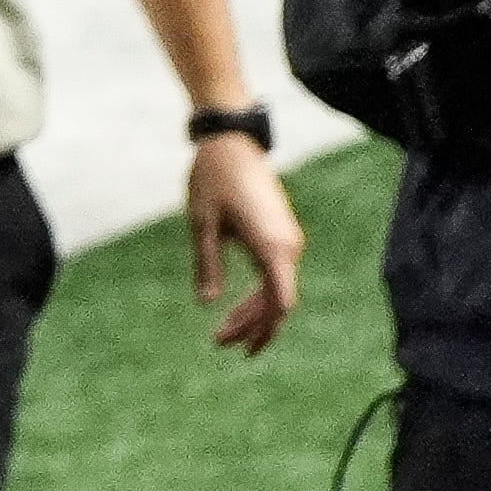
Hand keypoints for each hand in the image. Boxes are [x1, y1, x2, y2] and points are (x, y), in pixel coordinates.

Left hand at [189, 131, 304, 356]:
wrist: (232, 143)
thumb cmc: (213, 179)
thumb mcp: (203, 223)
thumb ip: (207, 264)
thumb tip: (208, 302)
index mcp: (272, 245)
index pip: (280, 300)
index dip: (262, 327)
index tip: (241, 347)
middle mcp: (288, 246)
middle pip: (277, 302)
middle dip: (252, 326)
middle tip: (220, 343)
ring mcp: (287, 240)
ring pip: (278, 291)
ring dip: (254, 314)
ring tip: (225, 334)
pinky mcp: (281, 235)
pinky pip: (276, 275)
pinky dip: (259, 296)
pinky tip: (238, 310)